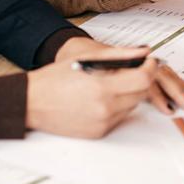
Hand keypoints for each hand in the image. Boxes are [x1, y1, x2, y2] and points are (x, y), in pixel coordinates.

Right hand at [26, 46, 156, 137]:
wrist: (33, 101)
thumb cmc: (58, 76)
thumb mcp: (89, 57)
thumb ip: (120, 54)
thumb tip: (144, 50)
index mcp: (102, 87)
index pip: (143, 80)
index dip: (150, 68)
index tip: (148, 61)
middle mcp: (104, 109)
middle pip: (141, 93)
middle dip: (140, 79)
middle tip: (130, 70)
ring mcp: (101, 123)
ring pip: (132, 105)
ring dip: (129, 93)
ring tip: (111, 83)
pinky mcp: (98, 133)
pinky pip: (120, 117)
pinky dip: (117, 106)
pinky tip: (102, 97)